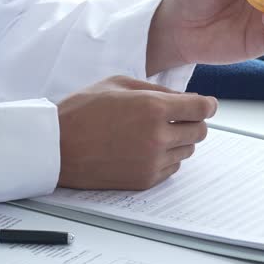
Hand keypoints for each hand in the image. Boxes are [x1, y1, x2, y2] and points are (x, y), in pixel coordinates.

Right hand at [56, 76, 216, 189]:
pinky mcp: (144, 179)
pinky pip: (172, 168)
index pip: (201, 109)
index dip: (207, 105)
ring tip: (154, 133)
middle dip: (193, 122)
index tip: (206, 105)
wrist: (56, 146)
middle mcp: (158, 137)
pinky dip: (166, 158)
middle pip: (199, 131)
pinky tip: (146, 148)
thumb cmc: (82, 111)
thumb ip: (156, 89)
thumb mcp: (119, 83)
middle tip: (179, 118)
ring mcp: (152, 161)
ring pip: (187, 151)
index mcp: (154, 109)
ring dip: (179, 141)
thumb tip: (182, 98)